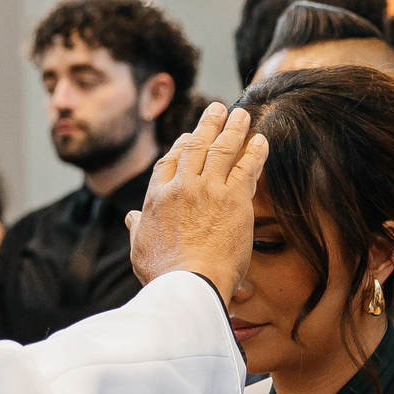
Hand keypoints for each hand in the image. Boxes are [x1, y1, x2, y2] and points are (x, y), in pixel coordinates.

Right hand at [128, 104, 267, 299]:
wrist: (188, 284)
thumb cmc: (163, 276)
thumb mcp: (139, 251)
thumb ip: (138, 229)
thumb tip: (132, 218)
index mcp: (157, 198)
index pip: (169, 162)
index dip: (180, 146)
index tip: (189, 137)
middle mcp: (181, 186)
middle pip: (196, 147)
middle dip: (207, 125)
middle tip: (217, 109)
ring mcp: (208, 189)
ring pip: (221, 149)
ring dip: (232, 128)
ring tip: (241, 114)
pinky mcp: (234, 198)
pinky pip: (247, 166)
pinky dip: (255, 150)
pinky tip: (261, 139)